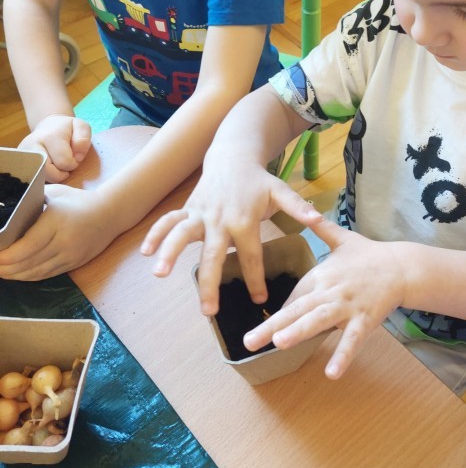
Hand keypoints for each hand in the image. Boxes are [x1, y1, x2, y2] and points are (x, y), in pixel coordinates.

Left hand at [0, 185, 115, 279]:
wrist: (110, 214)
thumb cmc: (78, 201)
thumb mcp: (54, 194)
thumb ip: (31, 202)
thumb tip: (6, 210)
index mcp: (56, 222)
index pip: (28, 246)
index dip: (7, 256)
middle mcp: (64, 242)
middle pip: (29, 262)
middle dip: (6, 268)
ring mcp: (70, 255)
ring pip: (37, 272)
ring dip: (15, 275)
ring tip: (0, 272)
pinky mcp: (74, 264)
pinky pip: (47, 274)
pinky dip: (29, 277)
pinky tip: (17, 275)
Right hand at [20, 115, 91, 182]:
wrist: (48, 126)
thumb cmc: (67, 129)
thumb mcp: (81, 127)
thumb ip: (83, 140)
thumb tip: (77, 157)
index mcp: (49, 137)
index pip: (64, 162)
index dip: (73, 163)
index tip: (73, 157)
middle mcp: (32, 146)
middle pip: (49, 173)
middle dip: (61, 173)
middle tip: (65, 164)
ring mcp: (24, 156)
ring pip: (41, 178)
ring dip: (53, 176)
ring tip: (57, 164)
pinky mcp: (21, 163)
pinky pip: (36, 178)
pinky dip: (46, 177)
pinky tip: (50, 168)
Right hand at [141, 161, 321, 314]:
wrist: (233, 156)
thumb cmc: (258, 180)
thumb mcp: (281, 191)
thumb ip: (298, 207)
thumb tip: (318, 220)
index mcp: (245, 221)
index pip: (251, 257)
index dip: (255, 279)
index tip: (259, 300)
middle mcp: (219, 220)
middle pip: (213, 255)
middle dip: (210, 284)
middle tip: (209, 311)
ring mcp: (200, 214)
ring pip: (182, 234)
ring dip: (169, 252)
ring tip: (159, 273)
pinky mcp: (187, 209)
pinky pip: (168, 221)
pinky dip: (155, 234)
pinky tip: (145, 252)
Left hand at [242, 219, 406, 379]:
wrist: (402, 266)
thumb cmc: (370, 255)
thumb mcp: (342, 238)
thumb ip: (321, 228)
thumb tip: (306, 209)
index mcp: (321, 274)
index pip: (295, 296)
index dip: (280, 313)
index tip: (264, 328)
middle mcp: (329, 291)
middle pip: (297, 310)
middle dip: (272, 326)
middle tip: (250, 341)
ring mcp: (347, 306)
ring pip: (319, 321)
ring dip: (299, 332)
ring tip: (279, 343)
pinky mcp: (365, 319)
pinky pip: (352, 340)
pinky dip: (343, 355)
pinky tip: (332, 373)